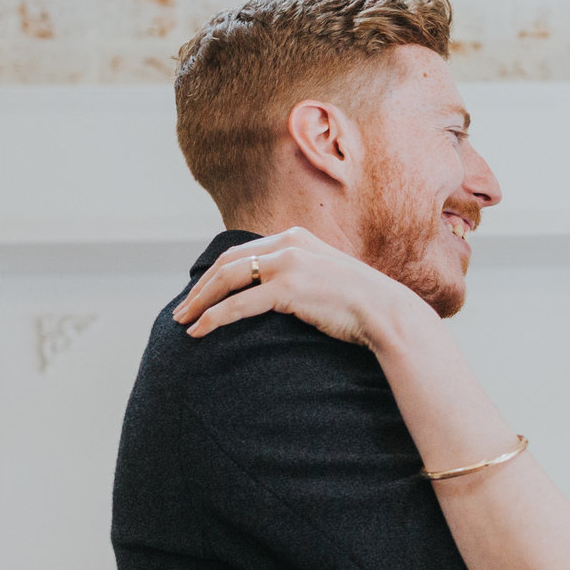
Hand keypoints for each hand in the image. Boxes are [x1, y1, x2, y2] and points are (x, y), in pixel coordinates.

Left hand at [174, 228, 428, 348]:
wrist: (387, 313)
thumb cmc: (361, 305)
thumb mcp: (327, 278)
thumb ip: (300, 274)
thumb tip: (276, 293)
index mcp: (296, 237)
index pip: (242, 251)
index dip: (215, 273)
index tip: (200, 293)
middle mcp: (289, 244)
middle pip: (228, 263)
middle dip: (200, 288)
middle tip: (182, 311)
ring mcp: (288, 264)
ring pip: (227, 280)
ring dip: (200, 302)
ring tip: (183, 322)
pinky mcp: (288, 288)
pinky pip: (238, 304)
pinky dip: (213, 318)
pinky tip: (199, 332)